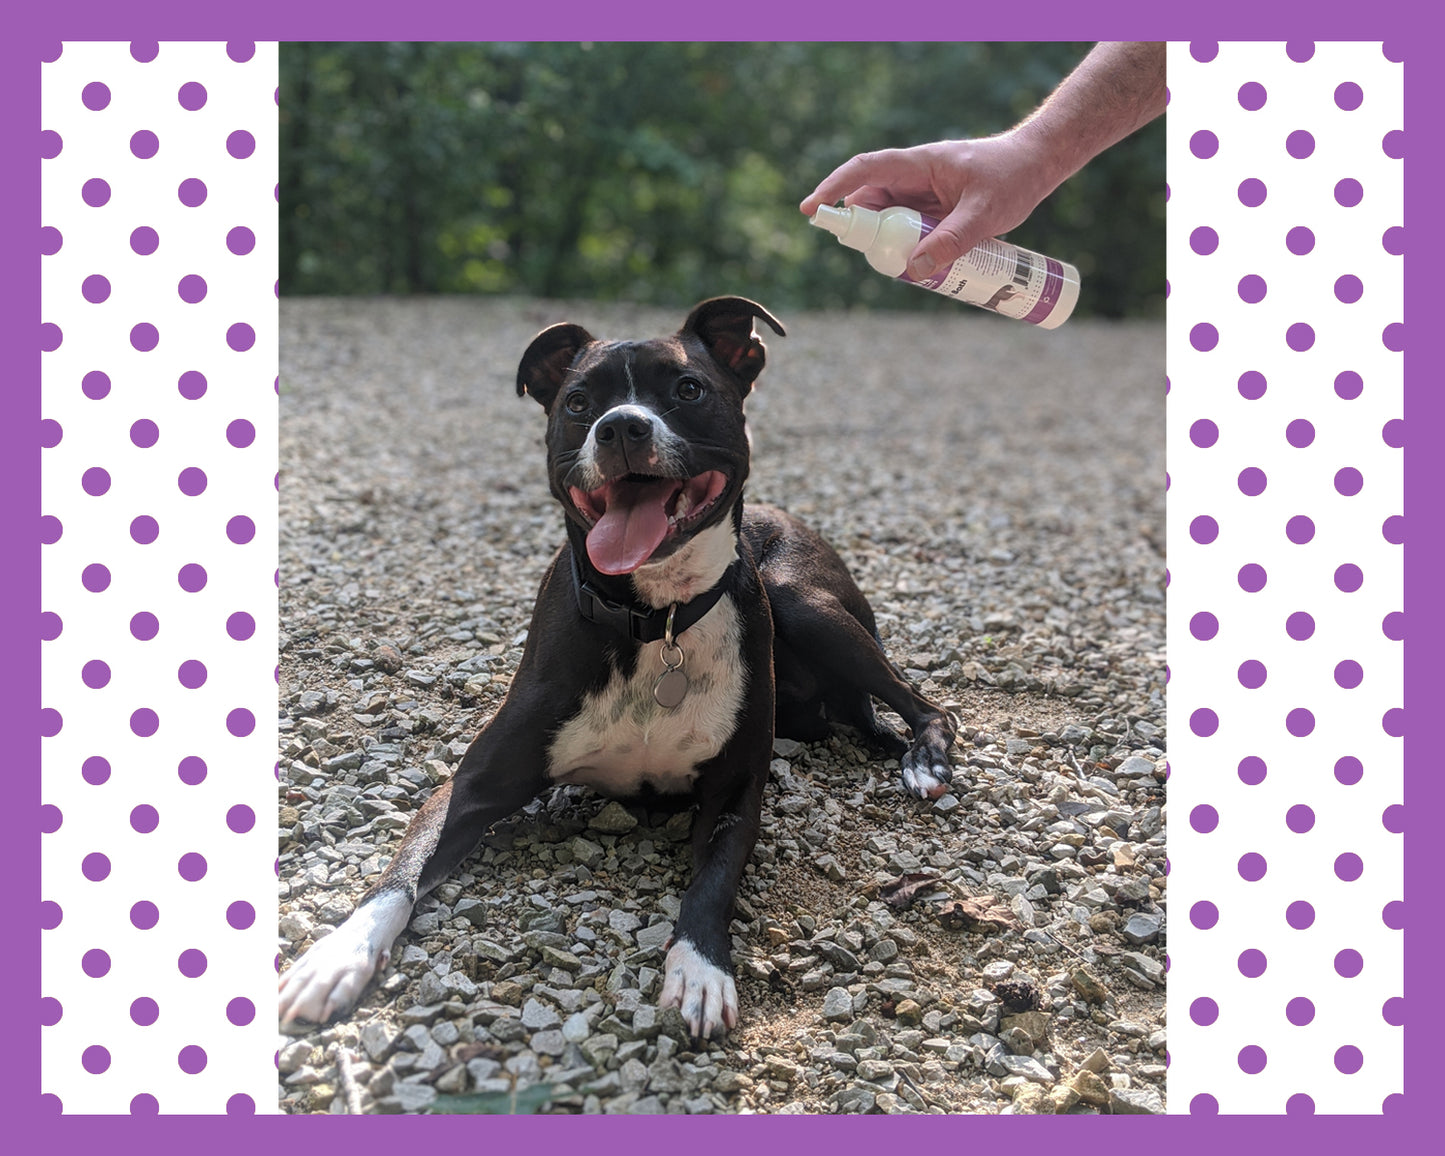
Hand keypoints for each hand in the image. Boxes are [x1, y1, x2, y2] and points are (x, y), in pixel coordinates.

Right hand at [798, 131, 1056, 279]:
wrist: (1039, 164)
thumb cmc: (1014, 178)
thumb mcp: (985, 215)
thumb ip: (952, 242)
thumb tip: (914, 271)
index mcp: (920, 163)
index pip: (866, 170)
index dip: (834, 188)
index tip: (811, 209)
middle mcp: (915, 174)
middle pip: (872, 200)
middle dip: (867, 231)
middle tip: (881, 261)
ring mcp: (923, 191)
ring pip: (890, 218)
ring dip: (891, 243)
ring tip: (913, 268)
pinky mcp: (934, 207)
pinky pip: (909, 226)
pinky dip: (909, 246)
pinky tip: (925, 266)